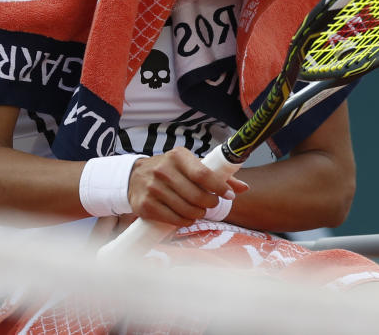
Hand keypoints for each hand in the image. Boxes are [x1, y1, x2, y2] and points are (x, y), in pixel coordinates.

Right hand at [127, 148, 248, 225]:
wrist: (135, 177)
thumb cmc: (171, 171)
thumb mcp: (191, 166)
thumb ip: (218, 176)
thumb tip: (244, 188)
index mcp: (178, 156)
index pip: (203, 174)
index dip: (219, 187)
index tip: (229, 195)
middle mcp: (163, 170)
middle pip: (197, 196)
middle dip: (210, 204)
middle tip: (212, 204)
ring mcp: (152, 188)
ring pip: (186, 210)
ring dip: (198, 214)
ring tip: (199, 211)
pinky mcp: (145, 205)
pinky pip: (173, 219)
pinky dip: (185, 221)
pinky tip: (187, 217)